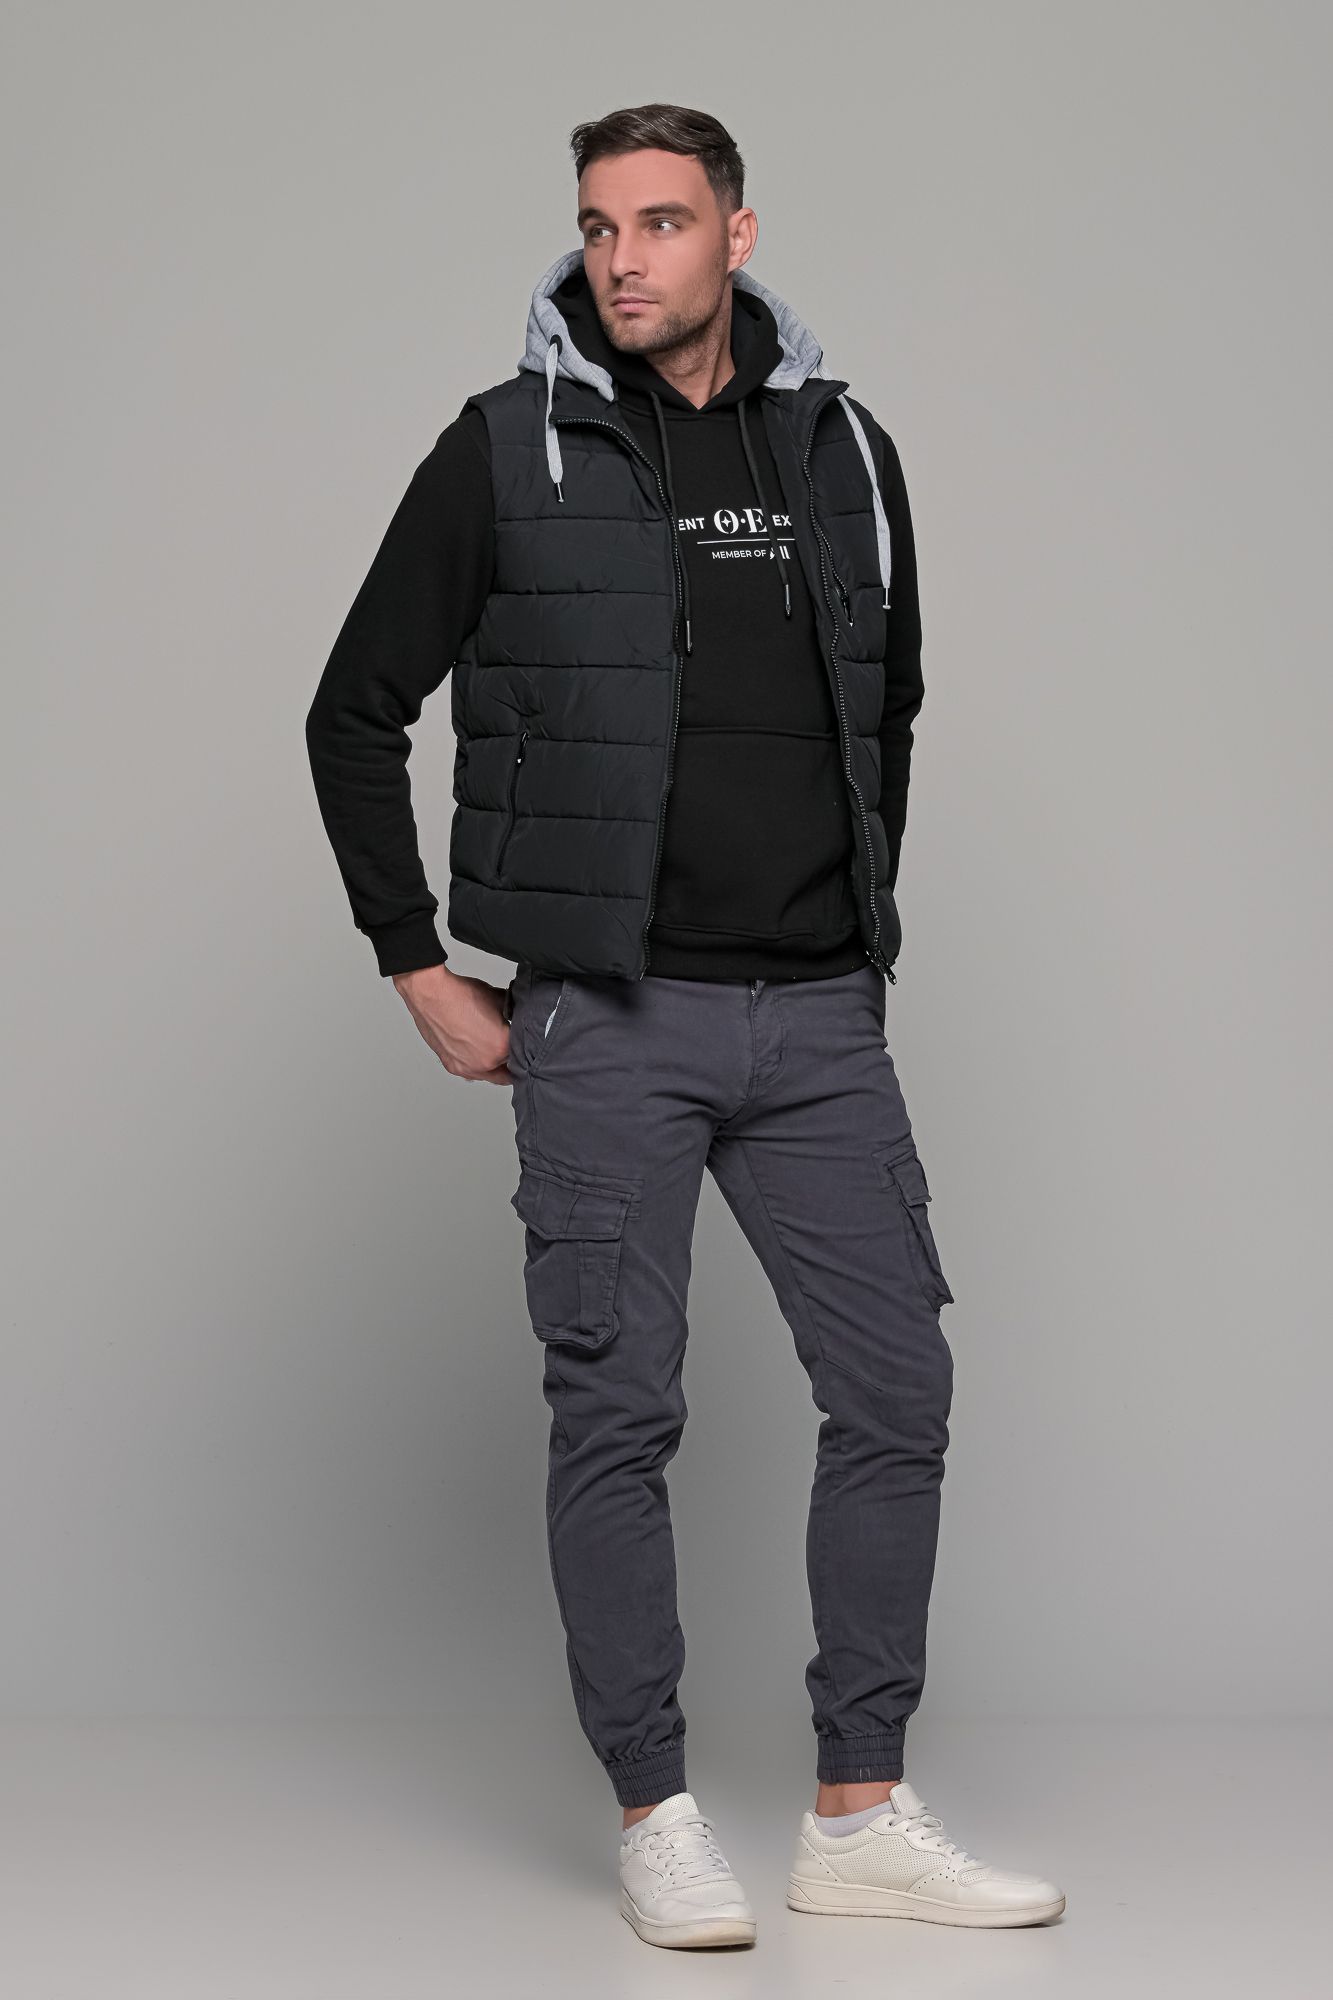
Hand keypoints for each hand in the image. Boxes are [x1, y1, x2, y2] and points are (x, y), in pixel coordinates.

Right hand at [391, 962, 511, 1083]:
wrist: (432, 994)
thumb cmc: (460, 996)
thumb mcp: (499, 999)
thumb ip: (512, 1013)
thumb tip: (515, 1015)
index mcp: (501, 1047)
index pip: (522, 1054)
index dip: (523, 1047)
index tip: (522, 1044)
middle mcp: (485, 1062)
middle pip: (507, 1070)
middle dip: (510, 1061)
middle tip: (510, 1051)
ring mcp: (467, 1067)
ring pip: (489, 1075)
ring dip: (494, 1066)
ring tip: (492, 1051)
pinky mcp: (452, 1065)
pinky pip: (471, 1072)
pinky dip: (476, 1064)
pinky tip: (477, 1052)